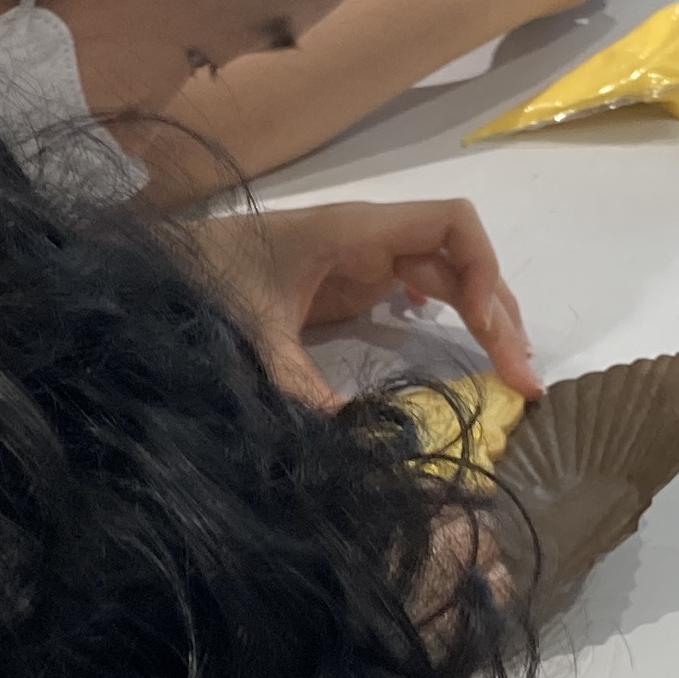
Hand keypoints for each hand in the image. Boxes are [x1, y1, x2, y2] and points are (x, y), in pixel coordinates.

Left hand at [182, 195, 538, 410]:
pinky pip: (420, 290)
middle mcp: (369, 239)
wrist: (158, 271)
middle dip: (496, 312)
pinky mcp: (351, 283)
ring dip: (481, 317)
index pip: (452, 224)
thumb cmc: (203, 286)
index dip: (485, 269)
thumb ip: (301, 391)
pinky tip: (461, 354)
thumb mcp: (252, 343)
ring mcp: (362, 260)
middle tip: (520, 381)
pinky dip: (450, 317)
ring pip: (446, 277)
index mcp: (353, 231)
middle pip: (461, 258)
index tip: (490, 332)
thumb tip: (360, 453)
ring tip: (508, 372)